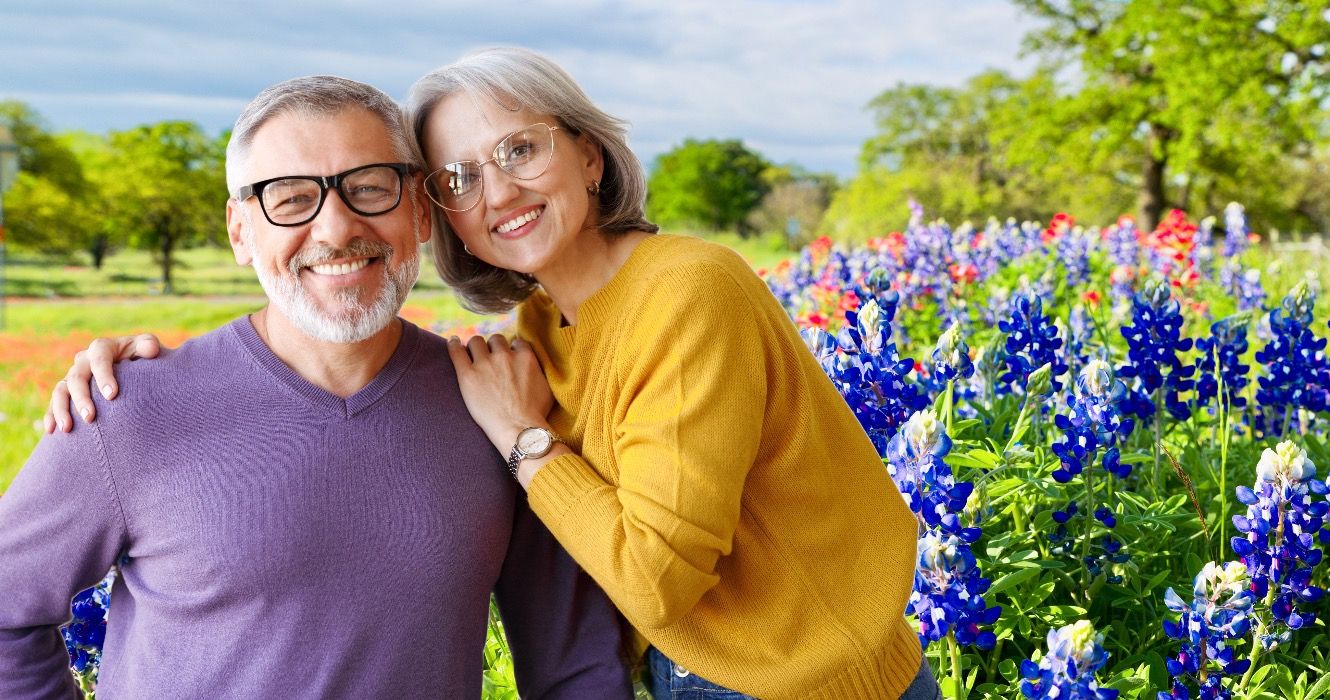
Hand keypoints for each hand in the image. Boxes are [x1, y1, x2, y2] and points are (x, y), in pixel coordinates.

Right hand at [43, 334, 162, 432]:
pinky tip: (52, 431)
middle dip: (81, 398)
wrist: (135, 366)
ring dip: (61, 409)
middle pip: (76, 377)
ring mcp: (73, 376)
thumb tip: (150, 350)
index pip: (99, 359)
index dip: (104, 376)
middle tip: (90, 417)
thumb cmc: (142, 357)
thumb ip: (148, 345)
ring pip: (60, 390)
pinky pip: (54, 403)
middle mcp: (83, 360)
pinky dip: (51, 416)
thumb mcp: (147, 348)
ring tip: (67, 428)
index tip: (111, 395)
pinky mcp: (67, 391)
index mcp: (102, 348)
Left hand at [445, 334, 553, 456]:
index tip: (509, 358)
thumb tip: (534, 366)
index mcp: (525, 356)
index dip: (512, 350)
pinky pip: (457, 352)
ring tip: (473, 354)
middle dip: (494, 348)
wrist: (519, 429)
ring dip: (476, 347)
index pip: (516, 342)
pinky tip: (453, 342)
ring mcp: (485, 364)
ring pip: (476, 342)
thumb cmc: (535, 413)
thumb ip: (539, 369)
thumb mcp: (546, 386)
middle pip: (496, 340)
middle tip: (491, 360)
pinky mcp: (468, 375)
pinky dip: (454, 345)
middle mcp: (504, 355)